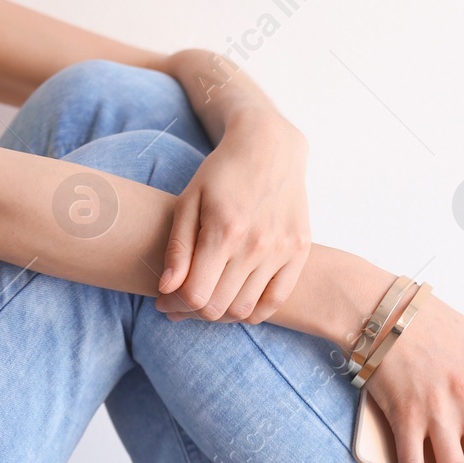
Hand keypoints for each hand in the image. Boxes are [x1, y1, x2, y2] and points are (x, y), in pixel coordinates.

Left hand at [154, 111, 309, 323]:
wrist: (270, 148)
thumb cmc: (222, 172)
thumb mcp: (189, 200)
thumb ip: (178, 248)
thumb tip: (167, 290)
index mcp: (224, 231)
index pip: (196, 295)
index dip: (174, 305)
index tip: (164, 301)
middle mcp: (256, 245)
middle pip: (219, 307)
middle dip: (193, 312)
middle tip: (181, 303)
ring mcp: (282, 251)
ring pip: (246, 309)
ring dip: (221, 314)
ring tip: (208, 300)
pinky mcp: (299, 251)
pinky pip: (276, 300)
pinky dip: (254, 312)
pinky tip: (237, 302)